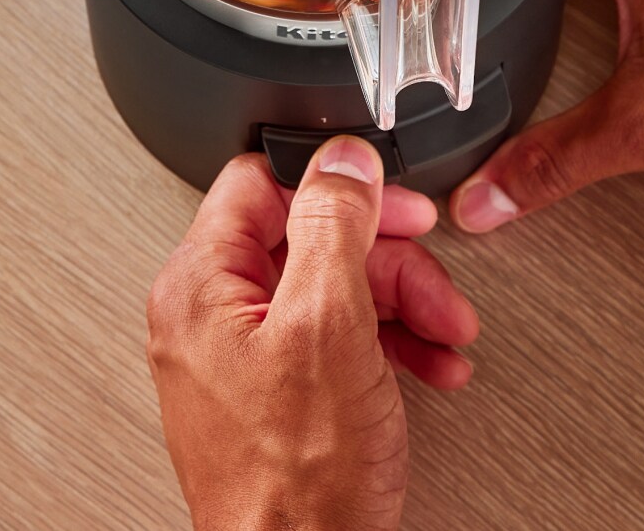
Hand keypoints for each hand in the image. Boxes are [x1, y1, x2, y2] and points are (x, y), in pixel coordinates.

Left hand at [147, 136, 478, 530]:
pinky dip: (384, 345)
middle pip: (306, 239)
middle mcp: (208, 317)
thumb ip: (333, 226)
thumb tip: (340, 159)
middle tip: (432, 275)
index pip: (260, 185)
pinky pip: (330, 341)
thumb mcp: (328, 324)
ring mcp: (239, 359)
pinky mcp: (272, 397)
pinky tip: (426, 363)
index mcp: (199, 284)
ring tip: (444, 332)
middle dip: (386, 257)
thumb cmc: (298, 483)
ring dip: (400, 303)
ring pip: (329, 290)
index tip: (390, 199)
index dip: (335, 184)